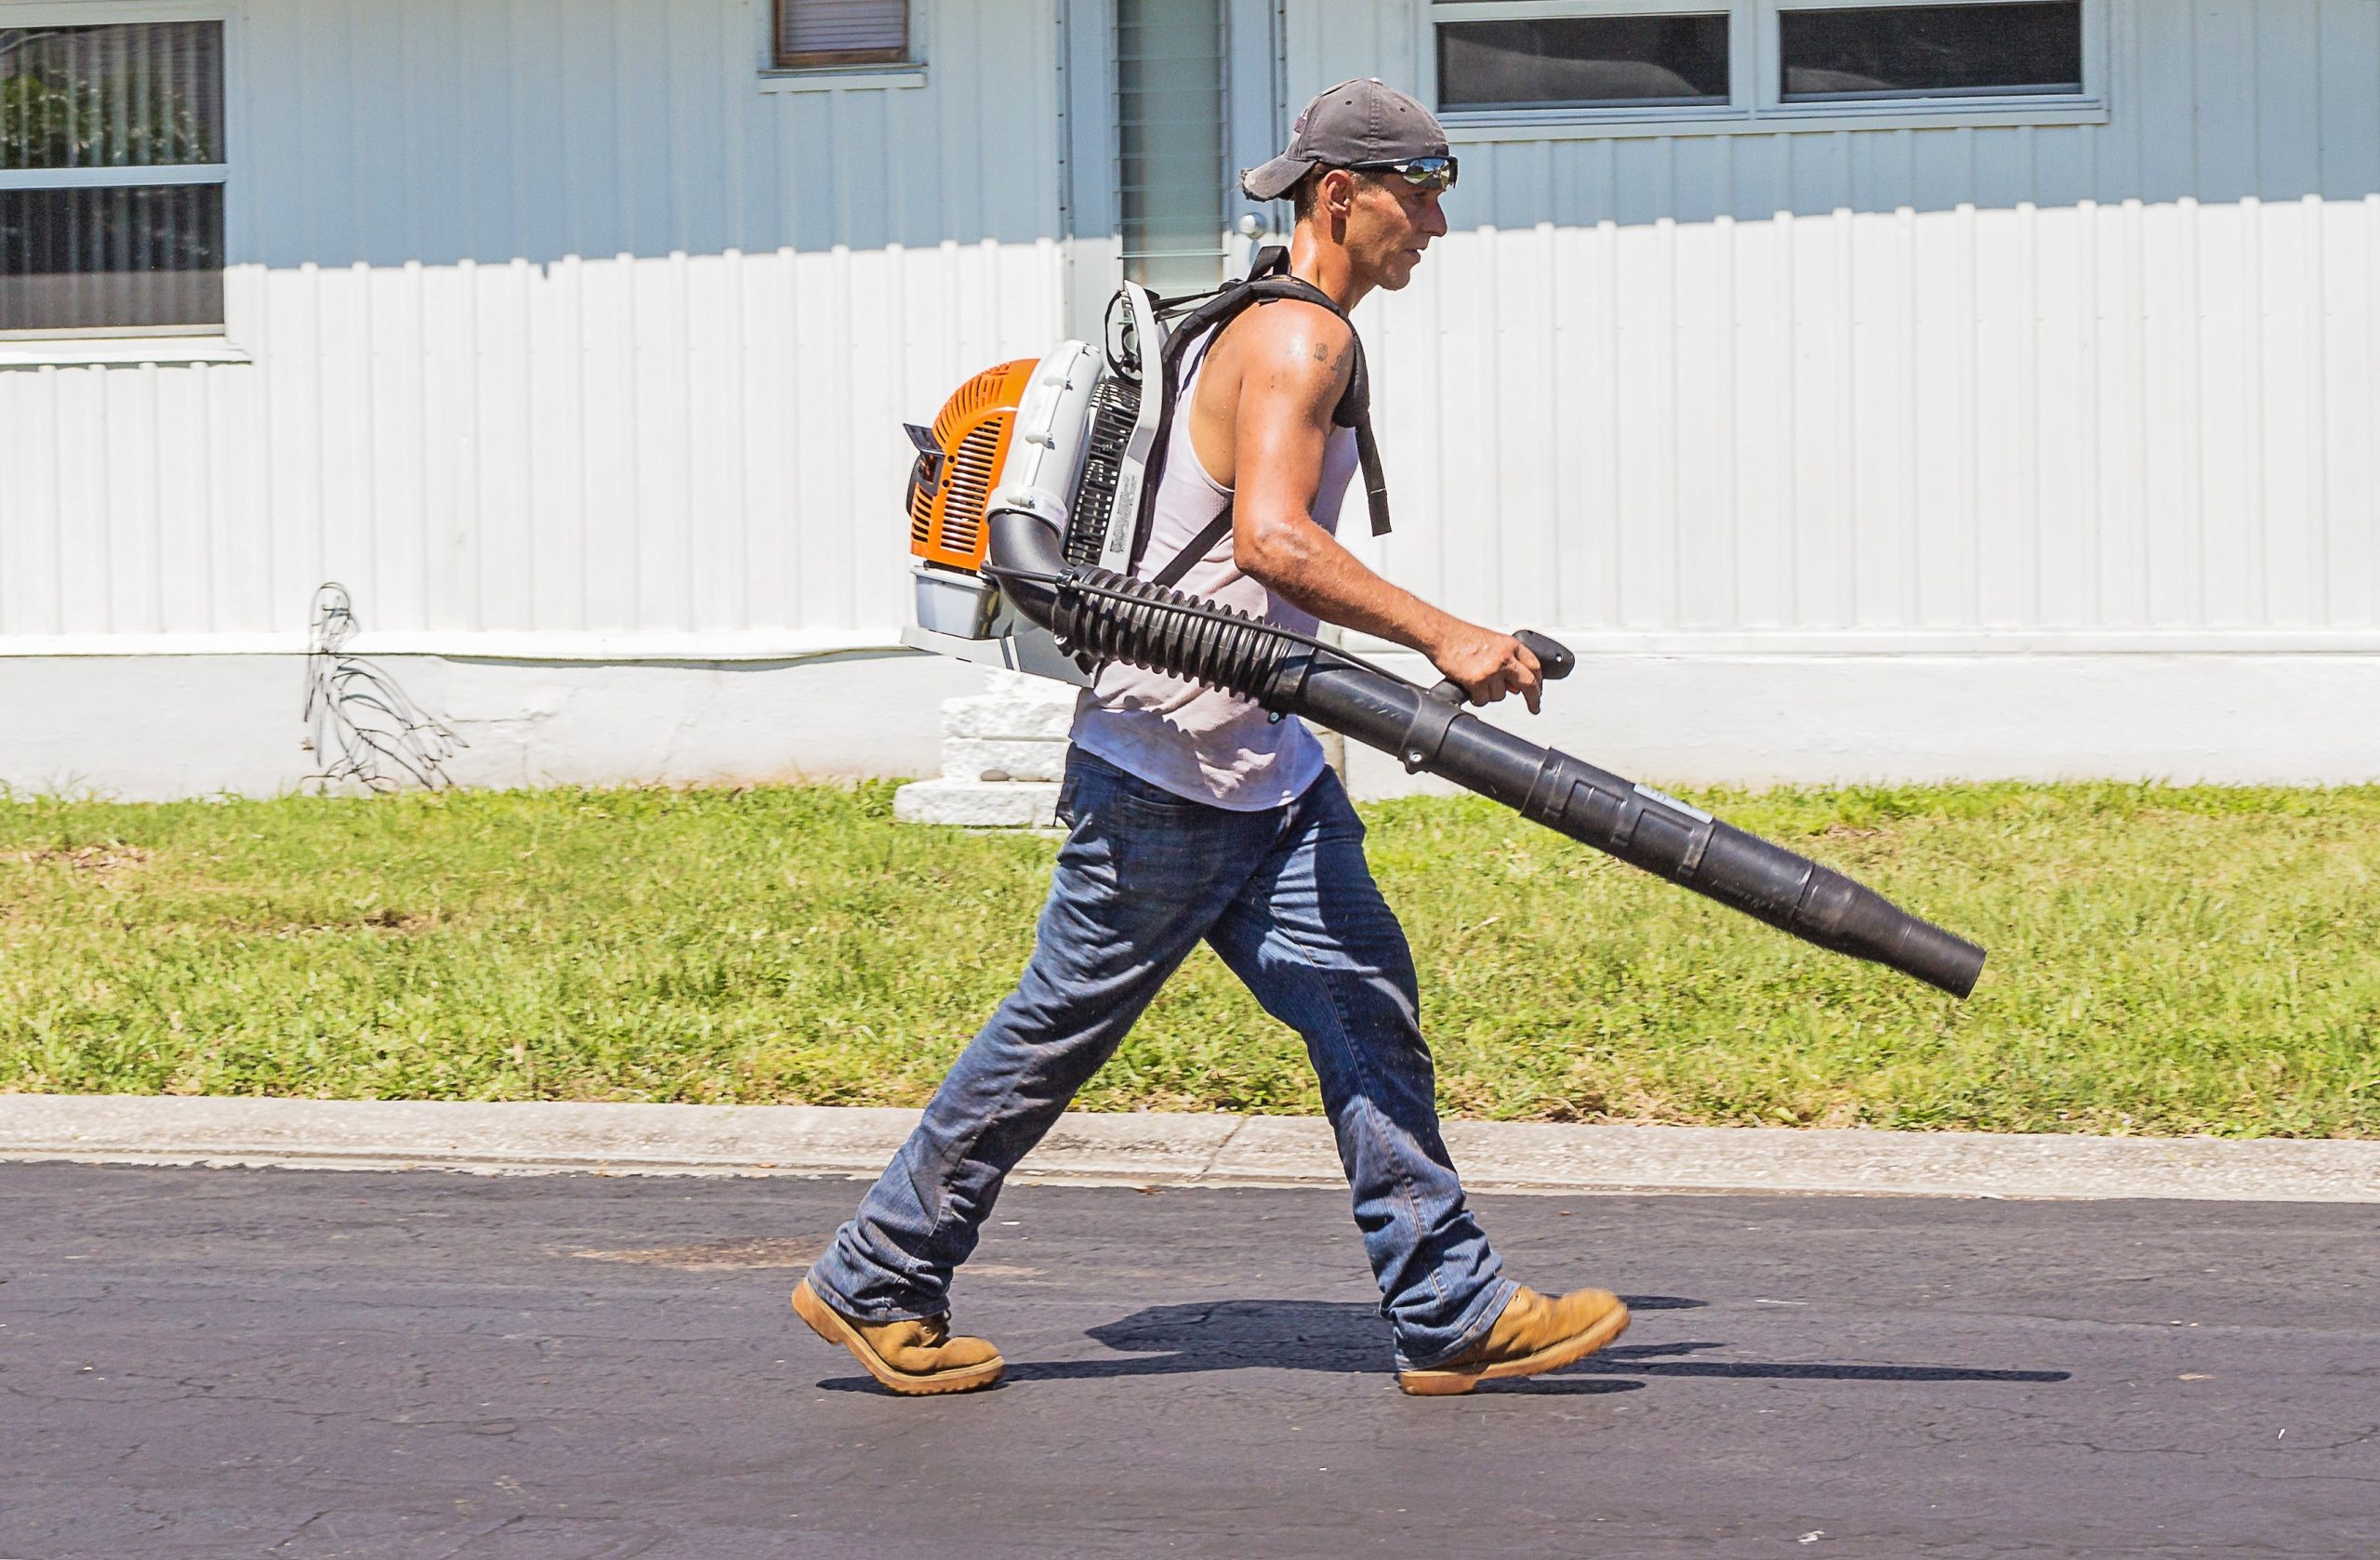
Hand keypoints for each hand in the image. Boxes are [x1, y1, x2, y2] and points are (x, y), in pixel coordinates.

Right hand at [1428, 621, 1542, 713]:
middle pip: (1528, 683)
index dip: (1539, 681)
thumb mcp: (1491, 642)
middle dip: (1533, 699)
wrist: (1441, 635)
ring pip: (1501, 695)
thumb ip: (1506, 660)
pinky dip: (1477, 698)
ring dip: (1490, 694)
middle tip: (1534, 706)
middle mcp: (1504, 657)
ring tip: (1477, 681)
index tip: (1538, 691)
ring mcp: (1492, 670)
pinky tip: (1470, 687)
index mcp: (1510, 645)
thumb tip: (1515, 685)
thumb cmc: (1460, 636)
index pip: (1534, 665)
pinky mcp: (1478, 681)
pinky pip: (1483, 700)